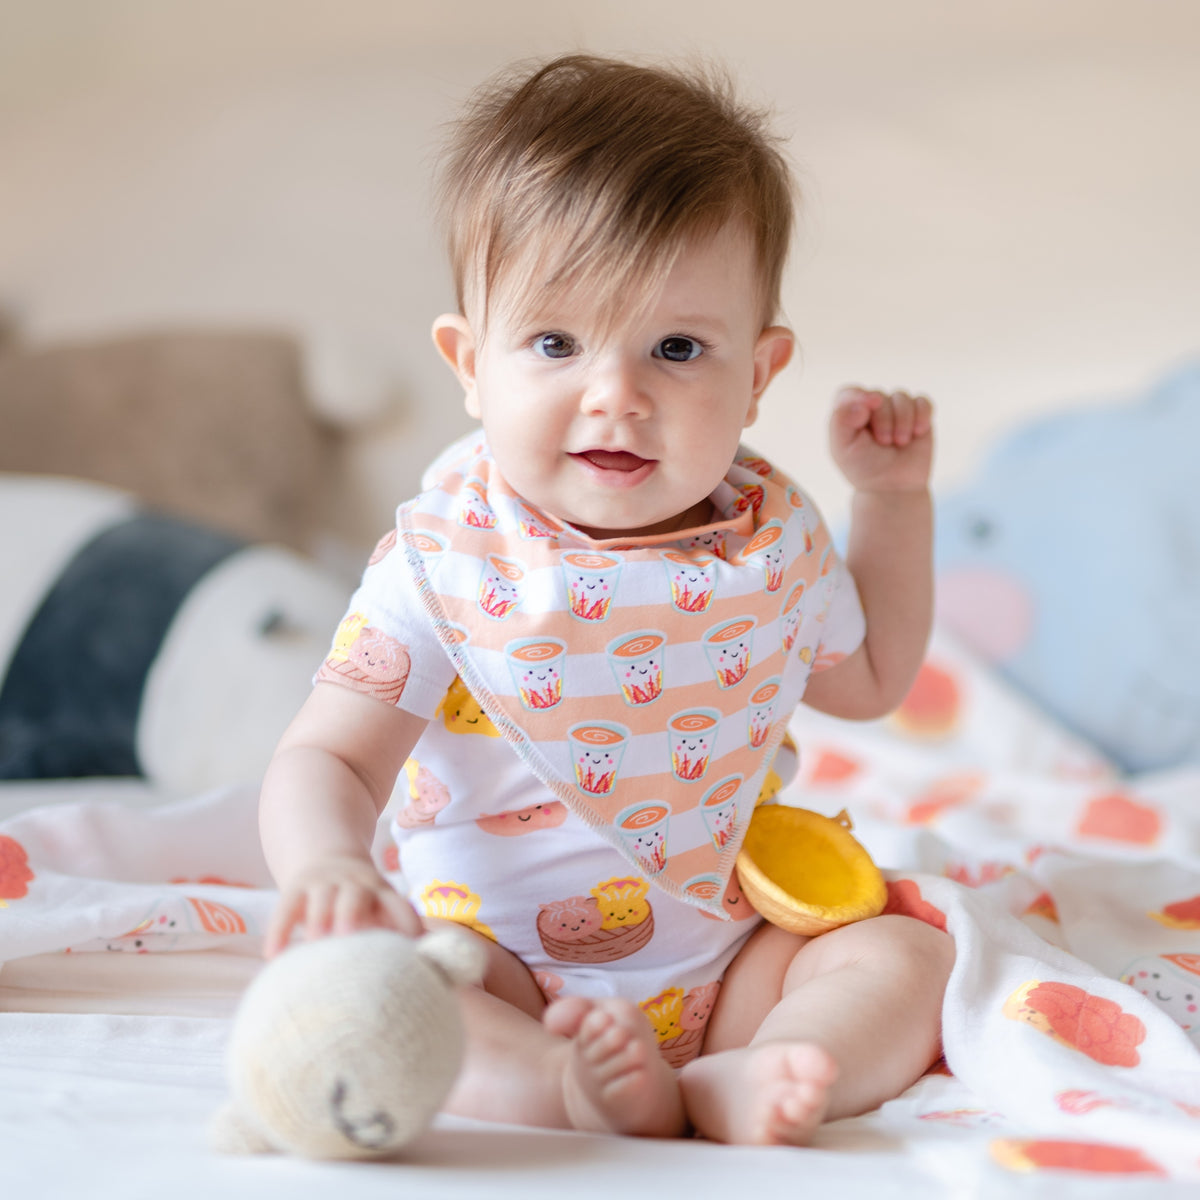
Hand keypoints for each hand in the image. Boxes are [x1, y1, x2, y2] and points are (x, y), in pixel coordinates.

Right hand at [264, 854, 423, 957]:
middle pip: (358, 893)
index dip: (406, 925)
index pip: (400, 906)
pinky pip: (287, 906)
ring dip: (319, 919)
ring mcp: (325, 882)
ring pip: (323, 896)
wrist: (328, 858)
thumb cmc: (361, 905)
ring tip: (314, 947)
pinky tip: (273, 956)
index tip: (410, 950)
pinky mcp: (297, 887)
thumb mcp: (380, 910)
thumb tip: (424, 979)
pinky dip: (280, 929)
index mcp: (383, 893)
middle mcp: (356, 883)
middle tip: (350, 937)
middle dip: (355, 912)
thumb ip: (394, 938)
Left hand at [830, 386, 933, 494]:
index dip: (858, 397)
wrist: (893, 488)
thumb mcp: (842, 449)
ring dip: (903, 420)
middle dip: (883, 419)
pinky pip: (923, 402)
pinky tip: (917, 433)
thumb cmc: (864, 469)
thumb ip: (841, 421)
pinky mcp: (918, 415)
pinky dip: (922, 415)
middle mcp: (872, 408)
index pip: (849, 393)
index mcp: (849, 414)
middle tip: (884, 443)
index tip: (867, 411)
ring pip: (901, 397)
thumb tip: (861, 401)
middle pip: (877, 395)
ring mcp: (895, 410)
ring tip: (900, 442)